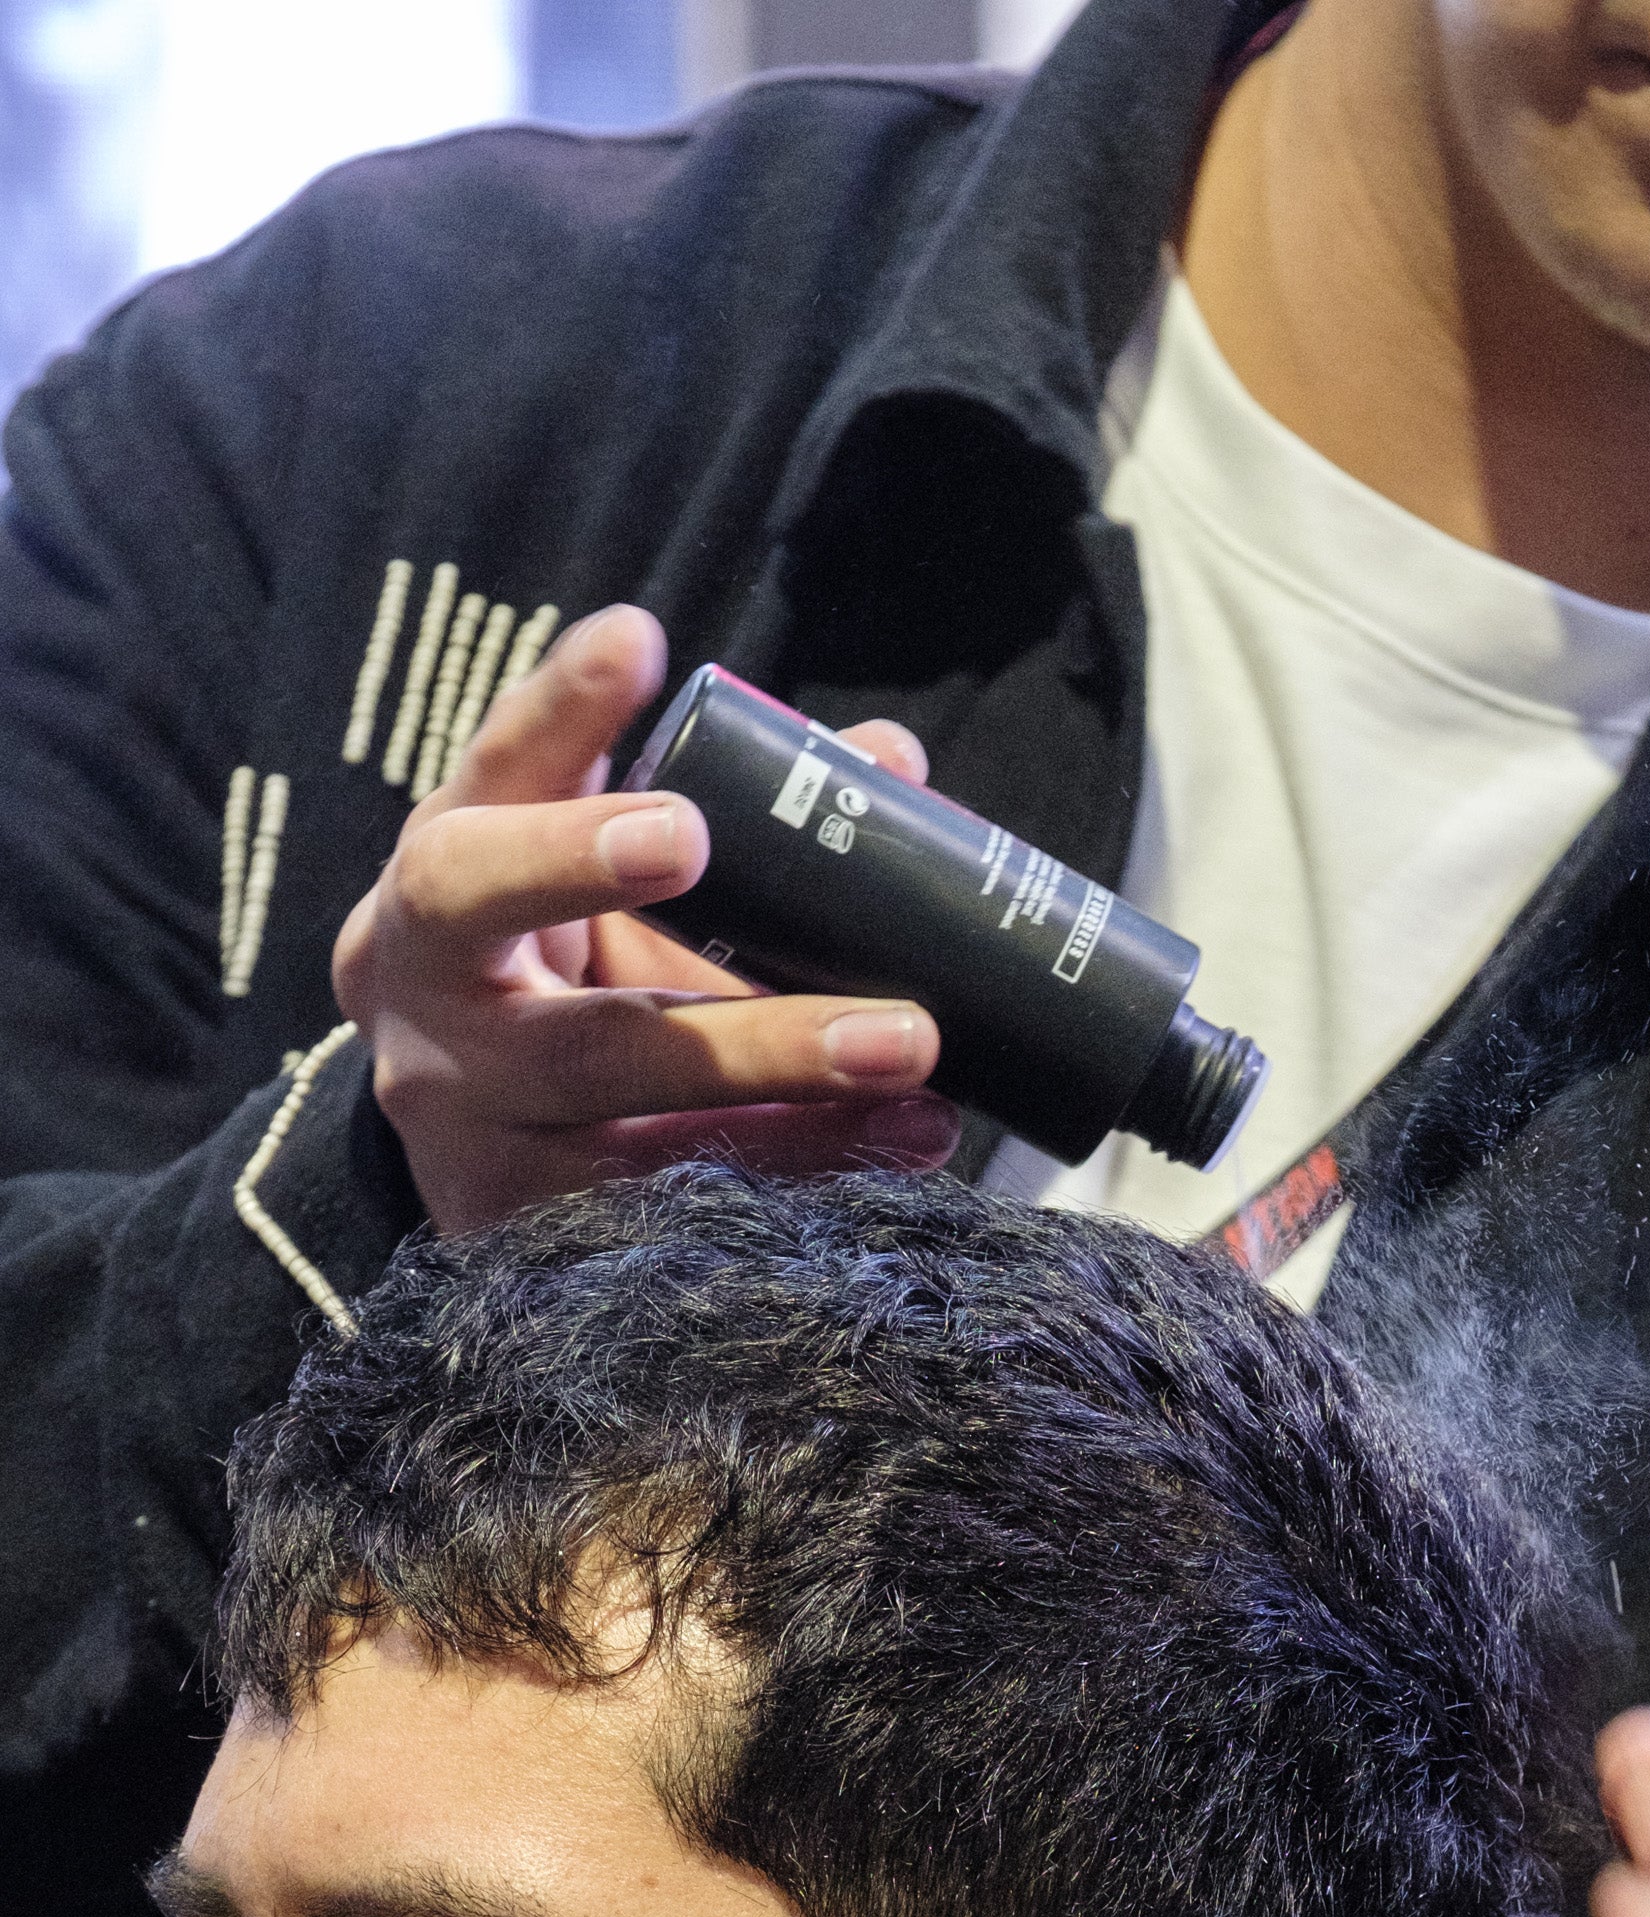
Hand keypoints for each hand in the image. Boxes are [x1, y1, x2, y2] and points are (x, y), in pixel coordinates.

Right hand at [333, 604, 957, 1232]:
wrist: (472, 1145)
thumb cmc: (563, 977)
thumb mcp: (608, 888)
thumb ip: (731, 812)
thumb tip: (888, 763)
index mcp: (447, 877)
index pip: (489, 772)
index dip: (554, 711)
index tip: (634, 642)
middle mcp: (427, 993)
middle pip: (478, 907)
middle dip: (582, 866)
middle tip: (692, 833)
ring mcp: (466, 1120)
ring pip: (604, 1085)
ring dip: (767, 1067)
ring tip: (907, 1046)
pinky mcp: (519, 1226)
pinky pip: (658, 1201)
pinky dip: (786, 1173)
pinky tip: (892, 1149)